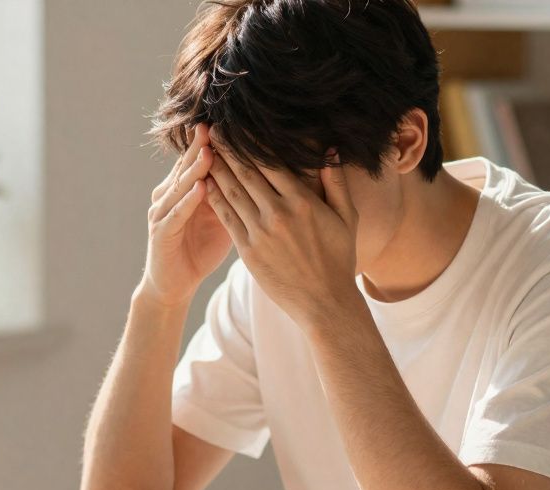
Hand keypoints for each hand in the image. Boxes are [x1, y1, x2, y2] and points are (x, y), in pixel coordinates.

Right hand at [142, 124, 232, 307]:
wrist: (173, 284)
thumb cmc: (201, 249)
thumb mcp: (225, 218)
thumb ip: (238, 194)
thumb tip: (270, 175)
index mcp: (186, 188)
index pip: (201, 159)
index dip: (216, 142)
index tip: (235, 124)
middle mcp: (170, 194)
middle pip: (188, 165)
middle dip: (202, 145)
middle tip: (217, 124)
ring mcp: (162, 212)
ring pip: (180, 186)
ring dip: (195, 169)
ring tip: (210, 151)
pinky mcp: (160, 233)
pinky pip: (175, 214)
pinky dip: (187, 202)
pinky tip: (200, 189)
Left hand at [205, 147, 358, 328]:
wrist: (324, 302)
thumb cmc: (338, 259)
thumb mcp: (346, 218)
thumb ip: (336, 182)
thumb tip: (330, 149)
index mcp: (302, 201)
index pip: (271, 162)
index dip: (250, 142)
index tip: (237, 126)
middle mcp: (278, 213)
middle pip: (246, 172)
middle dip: (227, 149)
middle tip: (212, 130)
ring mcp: (260, 232)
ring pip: (232, 192)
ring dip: (216, 169)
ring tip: (203, 152)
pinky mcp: (247, 251)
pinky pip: (226, 217)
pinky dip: (213, 198)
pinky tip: (203, 184)